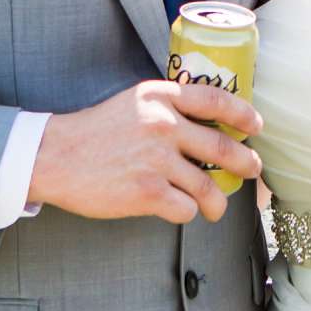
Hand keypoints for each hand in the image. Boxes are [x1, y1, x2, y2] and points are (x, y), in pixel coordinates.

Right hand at [28, 80, 262, 224]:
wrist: (54, 156)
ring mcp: (156, 160)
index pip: (216, 100)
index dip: (243, 114)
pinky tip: (180, 211)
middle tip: (252, 170)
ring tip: (215, 207)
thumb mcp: (133, 103)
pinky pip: (186, 209)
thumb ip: (168, 107)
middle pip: (224, 148)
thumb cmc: (95, 132)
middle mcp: (163, 125)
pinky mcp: (147, 192)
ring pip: (208, 187)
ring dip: (218, 202)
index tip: (255, 126)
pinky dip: (188, 213)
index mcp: (161, 97)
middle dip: (246, 163)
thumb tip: (208, 126)